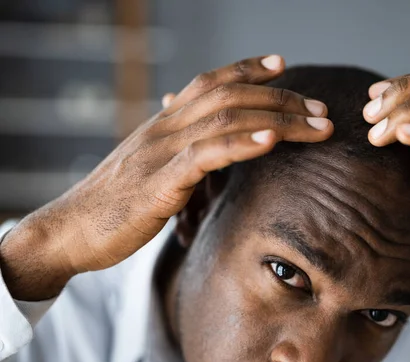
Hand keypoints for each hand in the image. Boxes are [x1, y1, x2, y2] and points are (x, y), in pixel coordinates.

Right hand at [0, 55, 332, 299]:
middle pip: (231, 97)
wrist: (70, 230)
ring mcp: (162, 152)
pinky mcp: (160, 183)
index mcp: (163, 123)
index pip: (210, 82)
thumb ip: (176, 150)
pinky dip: (242, 143)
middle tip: (321, 109)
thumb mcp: (148, 167)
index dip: (248, 70)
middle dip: (282, 99)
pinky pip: (207, 154)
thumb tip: (202, 144)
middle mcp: (165, 127)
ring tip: (316, 124)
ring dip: (278, 119)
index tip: (282, 66)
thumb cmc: (114, 203)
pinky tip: (271, 140)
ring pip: (227, 119)